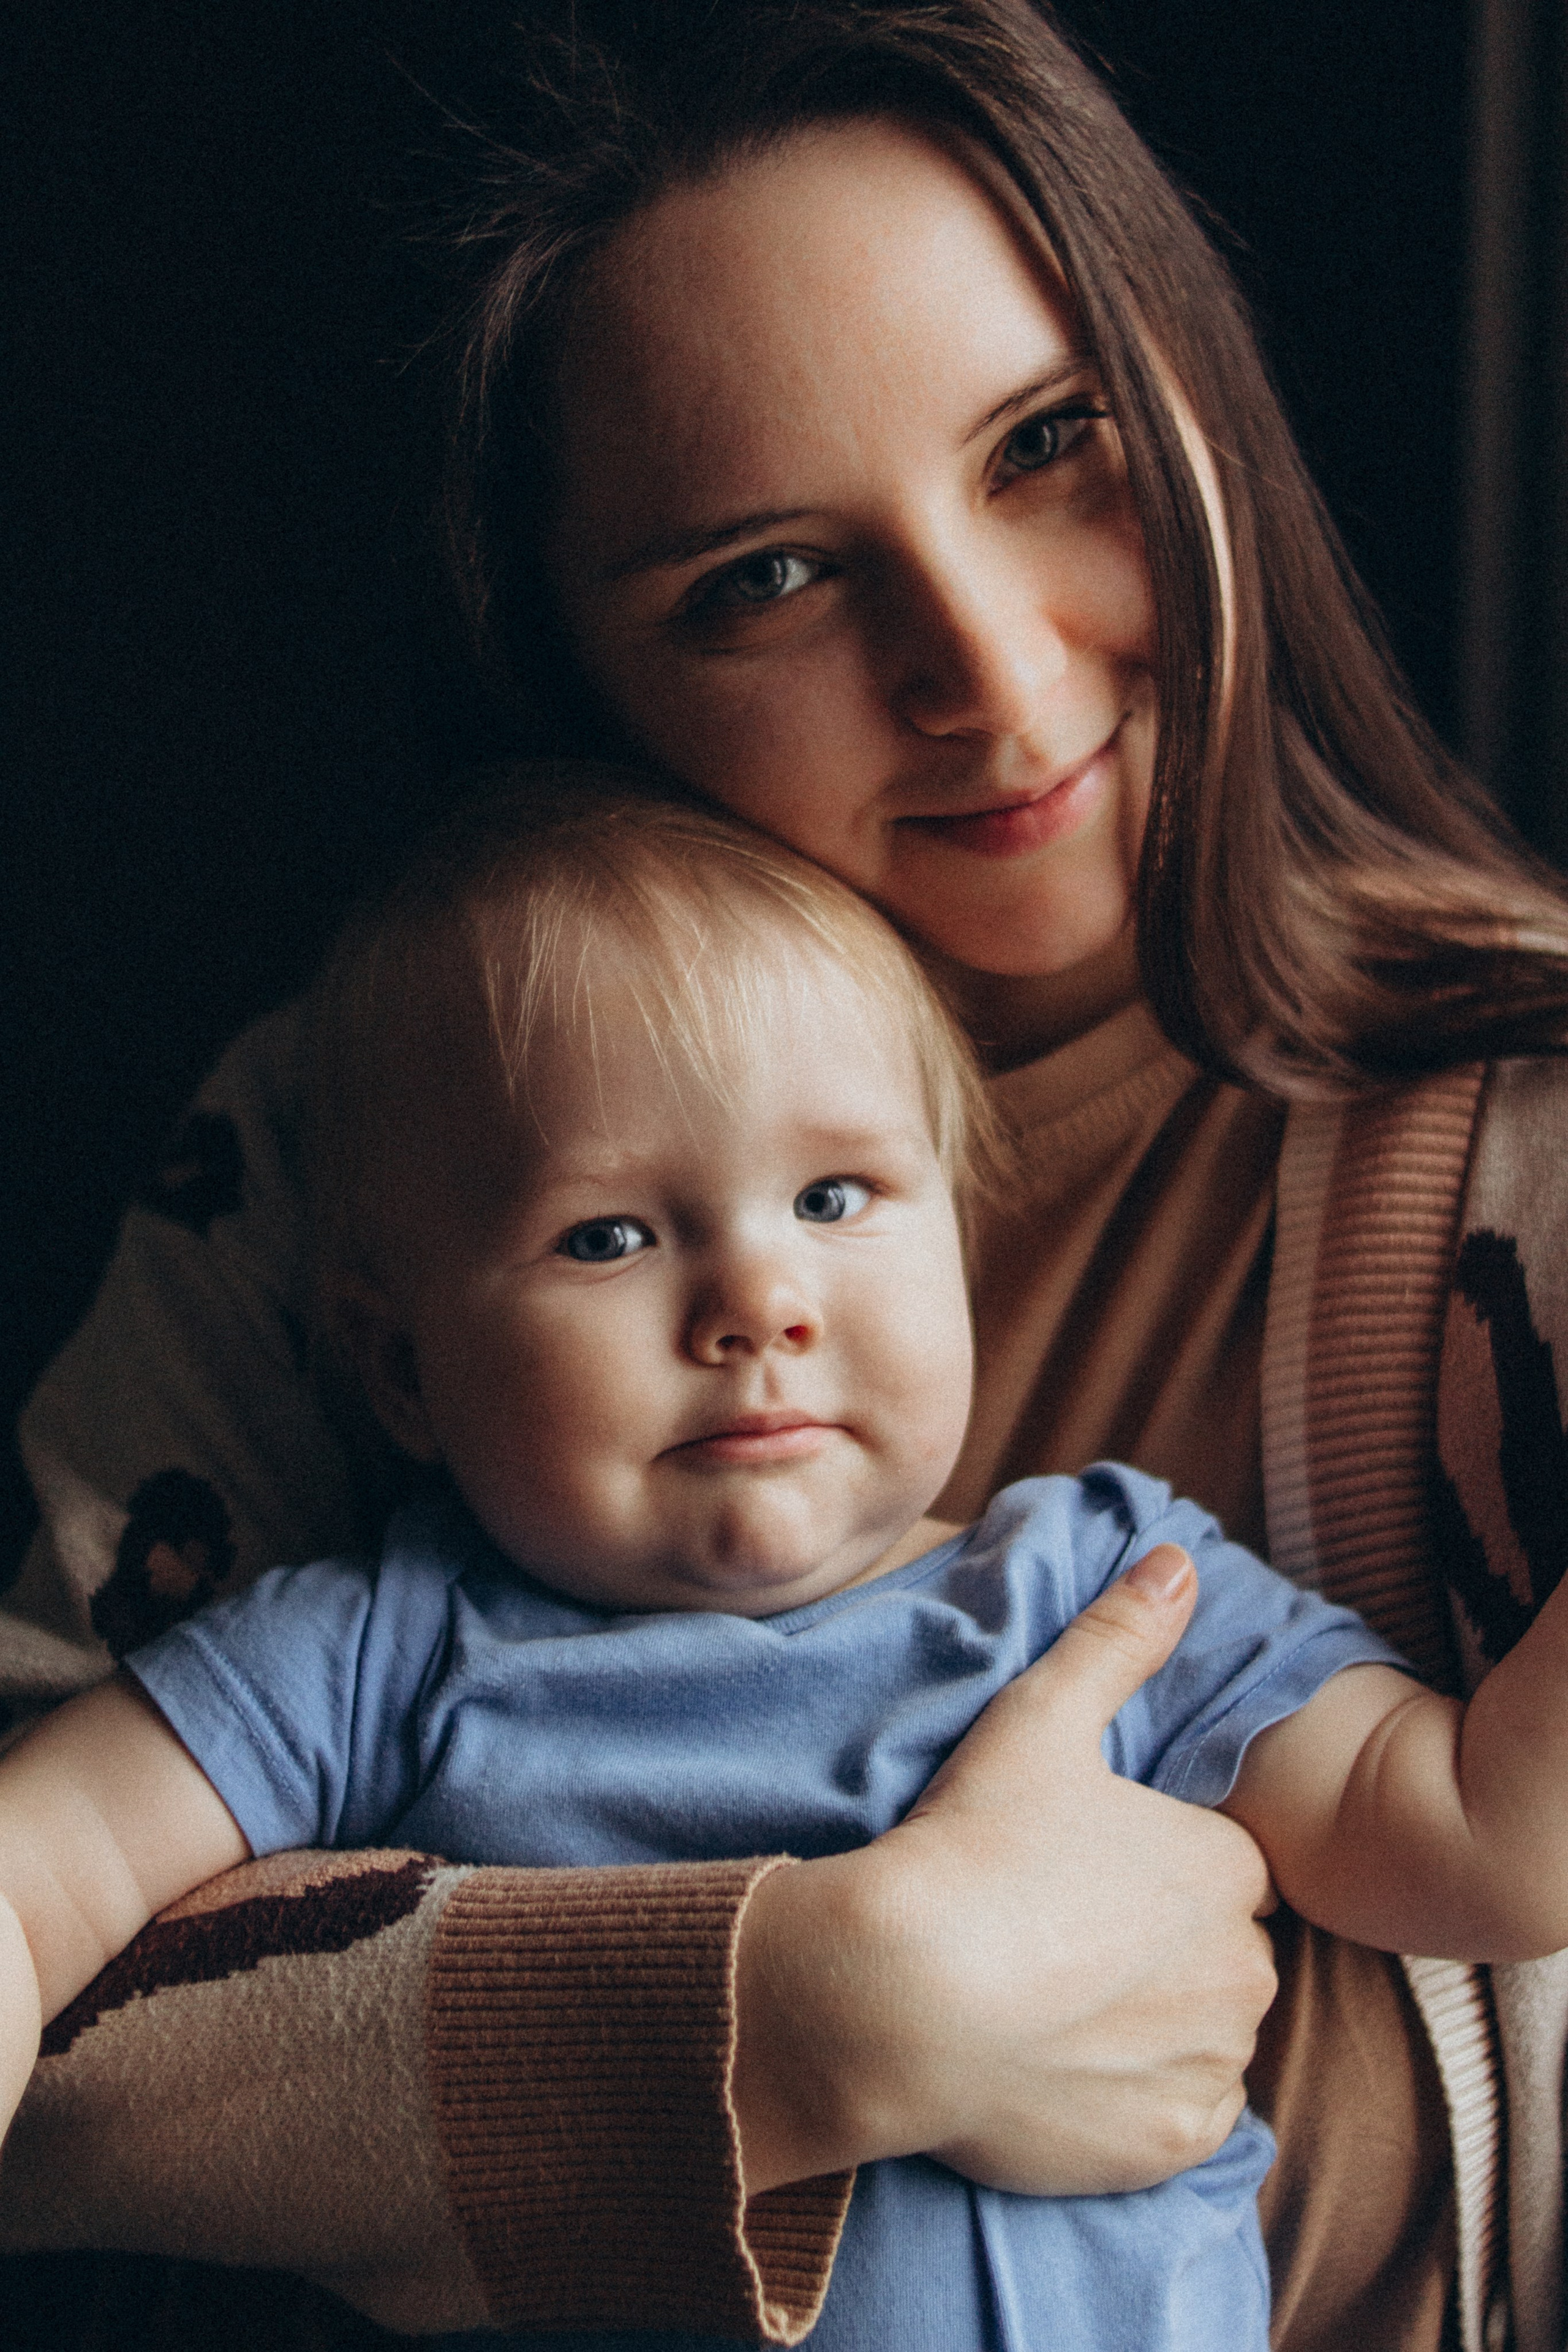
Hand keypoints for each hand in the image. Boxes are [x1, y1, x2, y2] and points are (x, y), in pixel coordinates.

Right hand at [732, 1546, 1275, 2195]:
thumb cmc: (969, 1846)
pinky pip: (1180, 2117)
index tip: (1066, 1875)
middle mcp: (1244, 1967)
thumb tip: (1181, 1558)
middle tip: (1049, 1936)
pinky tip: (1063, 2068)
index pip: (1213, 1867)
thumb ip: (1118, 1638)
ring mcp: (1211, 2062)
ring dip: (1146, 2024)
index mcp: (1224, 1865)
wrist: (897, 1997)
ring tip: (1046, 2001)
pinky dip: (1134, 2100)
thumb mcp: (1040, 1720)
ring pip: (1199, 2035)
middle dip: (1153, 1948)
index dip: (1138, 1868)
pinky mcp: (1173, 2144)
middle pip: (1212, 1953)